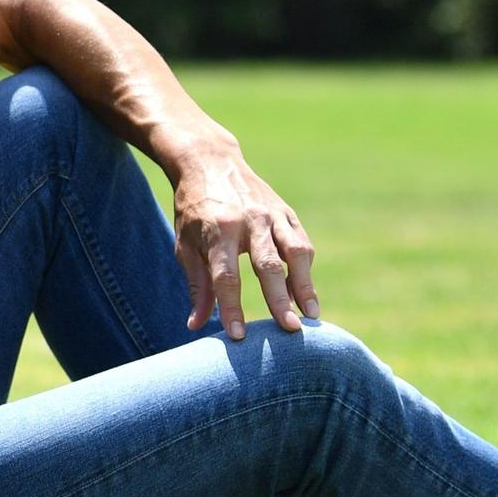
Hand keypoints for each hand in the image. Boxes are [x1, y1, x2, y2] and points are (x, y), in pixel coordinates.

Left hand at [173, 152, 318, 339]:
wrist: (209, 160)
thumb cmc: (193, 209)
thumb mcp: (186, 245)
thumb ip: (197, 286)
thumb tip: (197, 327)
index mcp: (217, 230)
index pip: (226, 277)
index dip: (232, 308)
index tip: (239, 336)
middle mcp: (248, 220)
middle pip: (267, 265)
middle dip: (279, 300)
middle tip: (290, 330)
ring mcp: (270, 213)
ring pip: (294, 251)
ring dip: (305, 285)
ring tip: (311, 315)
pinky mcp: (285, 211)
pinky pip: (300, 242)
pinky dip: (305, 269)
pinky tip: (305, 294)